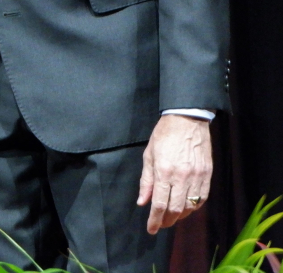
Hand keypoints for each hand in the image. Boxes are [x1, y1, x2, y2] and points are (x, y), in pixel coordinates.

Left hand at [137, 115, 212, 233]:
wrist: (187, 120)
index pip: (159, 204)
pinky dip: (194, 207)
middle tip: (160, 225)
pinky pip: (202, 198)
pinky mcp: (208, 175)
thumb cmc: (164, 135)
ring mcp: (197, 176)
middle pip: (175, 209)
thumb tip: (142, 202)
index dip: (154, 220)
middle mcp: (181, 176)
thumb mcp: (149, 155)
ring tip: (171, 218)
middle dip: (166, 221)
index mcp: (164, 171)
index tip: (151, 229)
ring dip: (180, 216)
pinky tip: (186, 208)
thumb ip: (146, 180)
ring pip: (190, 206)